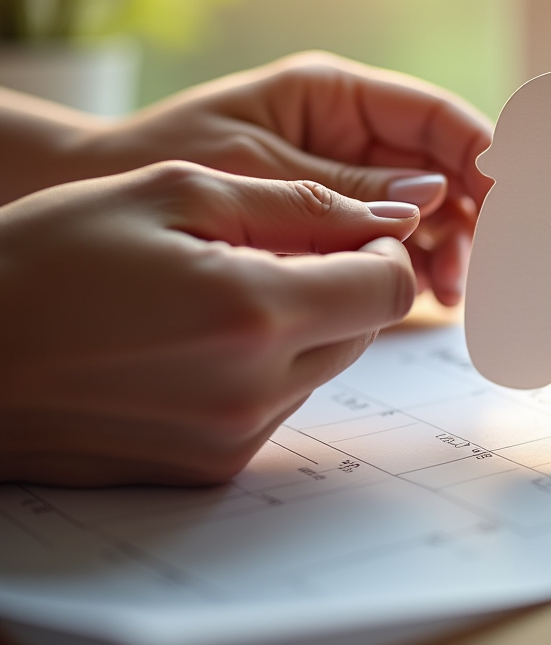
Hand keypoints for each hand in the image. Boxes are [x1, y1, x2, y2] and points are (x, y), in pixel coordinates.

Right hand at [0, 161, 419, 486]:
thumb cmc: (49, 257)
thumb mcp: (174, 192)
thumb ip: (299, 203)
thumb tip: (392, 215)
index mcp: (254, 314)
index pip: (391, 288)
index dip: (381, 249)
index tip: (346, 228)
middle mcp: (255, 390)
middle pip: (365, 330)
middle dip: (341, 284)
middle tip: (273, 252)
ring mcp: (233, 438)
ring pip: (324, 367)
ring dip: (300, 324)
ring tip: (219, 293)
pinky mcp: (210, 466)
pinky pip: (278, 405)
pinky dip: (263, 366)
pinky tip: (197, 339)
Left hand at [88, 51, 492, 304]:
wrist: (98, 197)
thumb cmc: (162, 160)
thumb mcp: (255, 168)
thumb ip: (342, 185)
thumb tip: (431, 198)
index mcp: (335, 95)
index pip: (435, 115)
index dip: (484, 151)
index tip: (513, 194)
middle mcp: (353, 133)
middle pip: (448, 165)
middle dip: (478, 211)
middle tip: (493, 260)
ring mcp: (352, 179)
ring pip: (435, 209)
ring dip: (456, 246)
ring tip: (450, 292)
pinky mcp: (343, 222)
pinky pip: (402, 240)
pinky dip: (423, 265)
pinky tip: (429, 297)